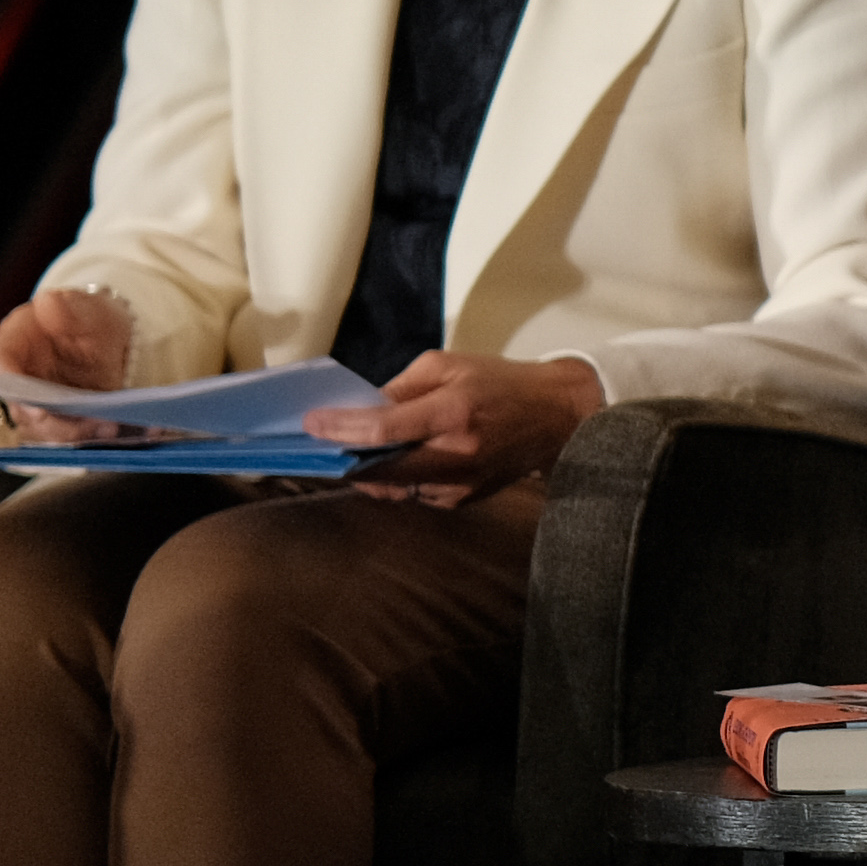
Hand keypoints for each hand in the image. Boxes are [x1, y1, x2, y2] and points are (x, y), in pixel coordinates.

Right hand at [0, 283, 130, 447]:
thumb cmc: (87, 319)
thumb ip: (69, 309)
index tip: (34, 403)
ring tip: (109, 426)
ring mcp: (34, 403)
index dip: (8, 386)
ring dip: (74, 433)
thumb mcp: (85, 308)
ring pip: (43, 430)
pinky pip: (66, 437)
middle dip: (52, 421)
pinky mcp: (56, 422)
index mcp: (14, 342)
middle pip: (21, 408)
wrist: (105, 340)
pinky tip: (114, 430)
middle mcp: (18, 378)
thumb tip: (50, 302)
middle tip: (86, 421)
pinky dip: (88, 436)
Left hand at [313, 349, 601, 502]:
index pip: (384, 428)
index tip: (311, 424)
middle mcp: (457, 454)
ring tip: (356, 450)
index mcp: (453, 412)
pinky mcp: (463, 500)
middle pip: (380, 470)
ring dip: (369, 471)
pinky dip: (398, 478)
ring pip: (394, 487)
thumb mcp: (449, 365)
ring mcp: (461, 484)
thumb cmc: (500, 383)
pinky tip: (399, 460)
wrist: (555, 418)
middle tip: (323, 443)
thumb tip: (361, 409)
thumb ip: (402, 387)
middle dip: (346, 458)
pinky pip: (415, 493)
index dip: (341, 428)